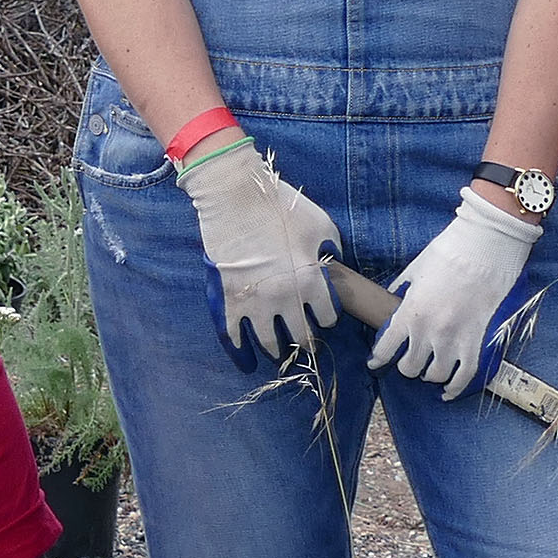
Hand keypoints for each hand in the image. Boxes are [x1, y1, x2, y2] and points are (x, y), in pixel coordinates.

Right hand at [178, 137, 339, 358]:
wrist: (234, 196)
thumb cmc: (281, 206)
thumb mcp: (321, 224)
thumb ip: (331, 250)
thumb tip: (330, 265)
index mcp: (311, 282)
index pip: (327, 316)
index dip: (326, 316)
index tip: (322, 315)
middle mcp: (285, 299)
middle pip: (301, 335)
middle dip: (306, 341)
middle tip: (305, 343)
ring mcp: (254, 303)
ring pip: (270, 342)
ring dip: (277, 351)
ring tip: (279, 354)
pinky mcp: (227, 300)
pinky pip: (233, 337)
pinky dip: (240, 354)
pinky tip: (246, 362)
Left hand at [369, 189, 540, 399]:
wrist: (486, 246)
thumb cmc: (449, 251)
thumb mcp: (415, 269)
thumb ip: (402, 289)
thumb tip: (392, 298)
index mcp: (410, 312)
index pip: (386, 347)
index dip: (378, 359)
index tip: (375, 363)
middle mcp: (429, 331)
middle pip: (410, 368)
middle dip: (406, 366)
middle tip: (409, 360)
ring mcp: (454, 338)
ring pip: (435, 375)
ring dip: (429, 375)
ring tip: (429, 370)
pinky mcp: (477, 340)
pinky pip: (465, 375)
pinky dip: (455, 389)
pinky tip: (448, 392)